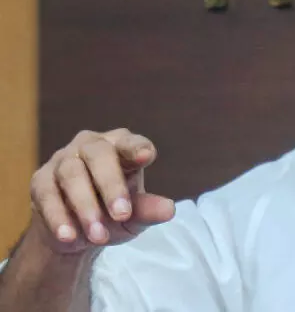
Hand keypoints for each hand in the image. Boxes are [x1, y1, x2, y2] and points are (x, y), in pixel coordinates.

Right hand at [28, 128, 174, 254]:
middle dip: (111, 185)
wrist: (76, 233)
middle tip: (122, 215)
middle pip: (99, 155)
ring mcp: (63, 160)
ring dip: (85, 206)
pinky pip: (47, 195)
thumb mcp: (135, 216)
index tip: (147, 156)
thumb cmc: (113, 213)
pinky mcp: (41, 181)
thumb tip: (170, 210)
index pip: (130, 142)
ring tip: (98, 236)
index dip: (137, 147)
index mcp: (120, 146)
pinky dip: (58, 217)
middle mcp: (91, 146)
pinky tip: (69, 237)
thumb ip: (149, 210)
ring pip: (71, 174)